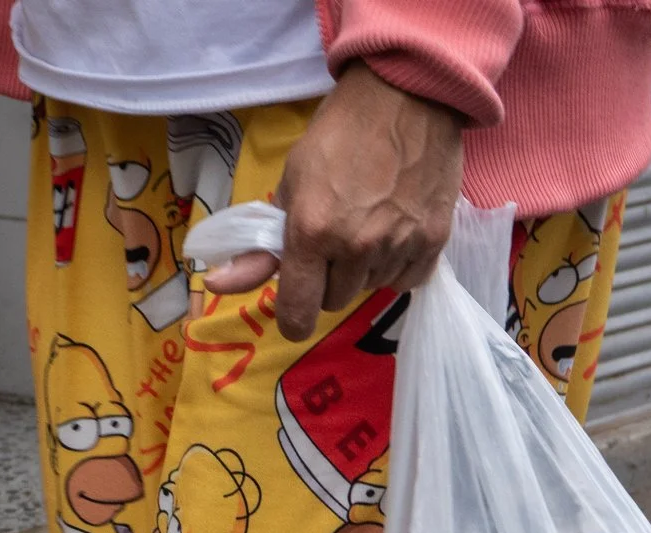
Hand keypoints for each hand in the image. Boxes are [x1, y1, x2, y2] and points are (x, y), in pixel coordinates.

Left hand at [201, 62, 464, 340]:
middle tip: (334, 240)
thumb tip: (215, 286)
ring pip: (371, 289)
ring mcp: (399, 245)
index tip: (296, 309)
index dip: (293, 318)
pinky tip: (395, 232)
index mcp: (312, 232)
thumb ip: (260, 246)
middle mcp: (356, 246)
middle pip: (334, 300)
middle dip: (328, 280)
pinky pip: (407, 280)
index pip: (299, 312)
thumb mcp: (290, 185)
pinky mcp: (434, 241)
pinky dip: (397, 266)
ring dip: (364, 270)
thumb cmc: (339, 135)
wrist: (406, 95)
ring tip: (368, 225)